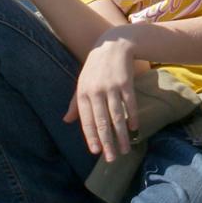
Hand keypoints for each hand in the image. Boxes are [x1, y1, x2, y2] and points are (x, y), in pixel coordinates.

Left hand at [64, 28, 138, 161]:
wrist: (113, 45)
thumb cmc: (95, 67)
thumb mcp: (82, 83)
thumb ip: (75, 103)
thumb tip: (67, 121)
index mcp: (83, 94)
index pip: (86, 121)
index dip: (92, 137)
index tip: (96, 152)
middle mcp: (96, 92)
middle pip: (102, 122)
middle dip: (107, 142)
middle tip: (112, 158)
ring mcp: (112, 87)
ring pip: (117, 116)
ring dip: (121, 134)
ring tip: (125, 148)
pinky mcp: (126, 82)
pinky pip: (130, 103)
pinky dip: (133, 116)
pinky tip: (135, 127)